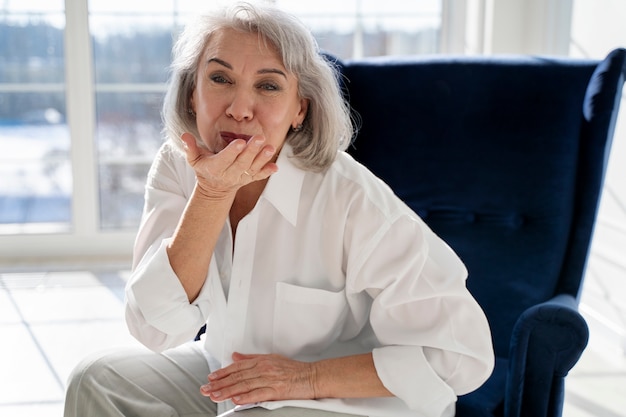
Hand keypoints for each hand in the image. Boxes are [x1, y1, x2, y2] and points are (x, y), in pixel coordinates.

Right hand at [180, 133, 277, 198]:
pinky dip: (266, 172)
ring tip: (270, 148)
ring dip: (262, 159)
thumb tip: (184, 135)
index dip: (232, 151)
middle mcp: (229, 174)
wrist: (214, 188)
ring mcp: (240, 178)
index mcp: (216, 167)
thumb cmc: (204, 168)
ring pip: (252, 169)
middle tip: (260, 138)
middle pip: (241, 162)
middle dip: (251, 150)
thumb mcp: (194, 159)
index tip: (240, 142)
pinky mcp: (248, 179)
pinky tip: (275, 167)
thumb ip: (190, 148)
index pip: (224, 159)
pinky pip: (258, 177)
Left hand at [200, 352, 316, 404]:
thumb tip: (236, 356)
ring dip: (227, 391)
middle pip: (237, 376)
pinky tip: (235, 399)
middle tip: (206, 389)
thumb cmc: (294, 370)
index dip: (222, 372)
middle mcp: (264, 368)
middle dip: (219, 383)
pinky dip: (245, 397)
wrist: (312, 376)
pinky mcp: (276, 390)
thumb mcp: (271, 359)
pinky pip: (257, 394)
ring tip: (214, 396)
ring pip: (244, 385)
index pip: (237, 367)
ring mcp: (270, 379)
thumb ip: (251, 358)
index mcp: (262, 361)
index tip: (211, 378)